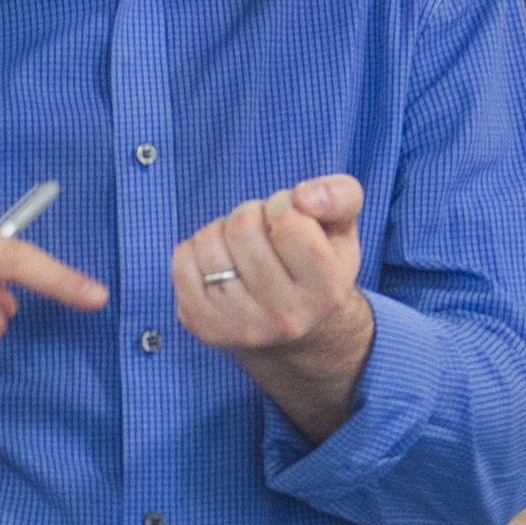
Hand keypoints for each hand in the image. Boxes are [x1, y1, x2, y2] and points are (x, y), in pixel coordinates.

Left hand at [175, 174, 377, 427]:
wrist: (294, 329)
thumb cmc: (316, 262)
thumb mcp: (343, 228)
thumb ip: (340, 197)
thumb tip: (304, 196)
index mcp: (327, 290)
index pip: (288, 222)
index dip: (283, 204)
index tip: (289, 218)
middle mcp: (286, 317)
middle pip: (243, 228)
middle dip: (250, 213)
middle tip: (263, 231)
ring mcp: (242, 327)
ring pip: (209, 242)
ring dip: (222, 230)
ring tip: (242, 247)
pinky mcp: (205, 327)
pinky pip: (182, 261)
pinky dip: (196, 249)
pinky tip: (220, 262)